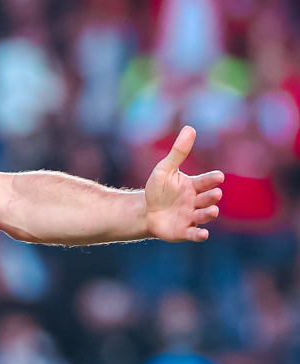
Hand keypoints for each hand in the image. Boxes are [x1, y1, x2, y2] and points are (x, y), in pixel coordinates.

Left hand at [145, 127, 223, 241]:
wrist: (145, 212)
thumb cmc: (158, 189)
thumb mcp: (165, 170)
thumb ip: (178, 152)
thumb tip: (190, 128)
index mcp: (194, 186)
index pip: (206, 182)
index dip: (212, 180)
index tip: (218, 177)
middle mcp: (196, 202)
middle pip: (207, 199)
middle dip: (211, 197)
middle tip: (215, 194)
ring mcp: (192, 217)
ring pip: (204, 215)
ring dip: (209, 213)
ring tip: (213, 210)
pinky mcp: (184, 231)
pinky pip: (194, 234)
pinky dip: (199, 235)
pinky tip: (203, 234)